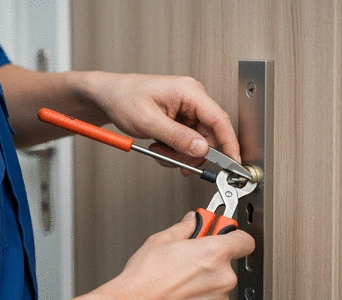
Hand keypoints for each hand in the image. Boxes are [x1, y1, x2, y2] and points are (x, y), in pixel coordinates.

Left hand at [77, 72, 240, 163]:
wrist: (108, 96)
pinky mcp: (180, 120)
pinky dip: (174, 151)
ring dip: (179, 154)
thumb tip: (202, 149)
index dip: (229, 144)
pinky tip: (160, 147)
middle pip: (209, 136)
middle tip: (174, 160)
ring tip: (159, 149)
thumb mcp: (149, 121)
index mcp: (189, 92)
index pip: (219, 120)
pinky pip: (186, 143)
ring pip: (197, 143)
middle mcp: (192, 100)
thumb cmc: (124, 98)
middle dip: (192, 153)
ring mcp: (187, 111)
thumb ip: (177, 137)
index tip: (233, 164)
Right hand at [108, 212, 253, 299]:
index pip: (244, 240)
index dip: (234, 237)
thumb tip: (191, 222)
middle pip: (227, 265)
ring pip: (218, 287)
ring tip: (179, 282)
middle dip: (211, 262)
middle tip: (189, 261)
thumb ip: (184, 228)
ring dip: (205, 283)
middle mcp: (222, 279)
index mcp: (214, 254)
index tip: (226, 238)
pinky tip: (179, 297)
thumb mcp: (162, 240)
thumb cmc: (145, 277)